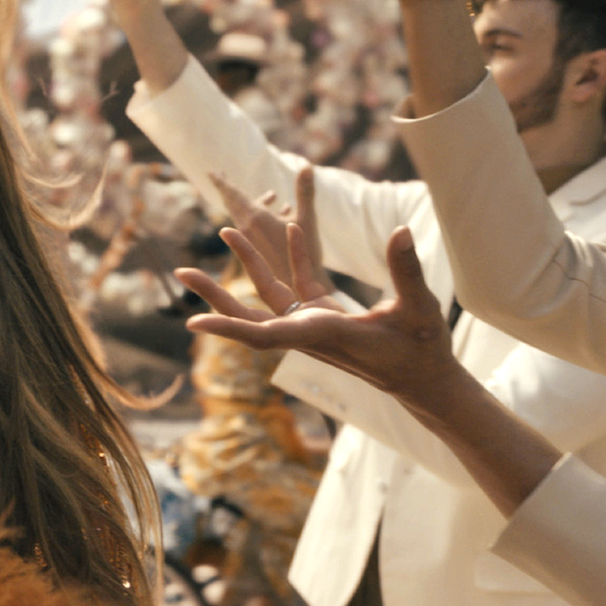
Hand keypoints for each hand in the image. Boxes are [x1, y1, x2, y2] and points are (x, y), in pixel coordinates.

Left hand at [176, 223, 463, 403]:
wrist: (424, 379)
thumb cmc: (423, 350)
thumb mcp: (420, 310)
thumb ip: (407, 272)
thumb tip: (400, 230)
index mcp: (325, 335)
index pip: (268, 335)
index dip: (229, 330)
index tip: (194, 323)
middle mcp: (309, 332)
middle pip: (250, 317)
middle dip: (216, 296)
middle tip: (181, 272)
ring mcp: (313, 325)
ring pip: (266, 298)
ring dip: (246, 266)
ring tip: (225, 231)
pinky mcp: (323, 317)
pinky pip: (296, 286)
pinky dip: (290, 259)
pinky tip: (290, 227)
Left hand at [206, 166, 327, 292]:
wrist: (304, 289)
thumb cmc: (307, 254)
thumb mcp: (308, 219)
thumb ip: (306, 191)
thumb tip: (306, 164)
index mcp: (254, 219)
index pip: (232, 195)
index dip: (222, 182)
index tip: (211, 171)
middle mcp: (248, 229)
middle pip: (234, 204)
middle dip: (230, 189)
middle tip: (221, 176)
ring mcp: (252, 240)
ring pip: (247, 216)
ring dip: (257, 203)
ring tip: (273, 195)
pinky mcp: (259, 249)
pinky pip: (256, 227)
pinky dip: (266, 217)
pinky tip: (285, 215)